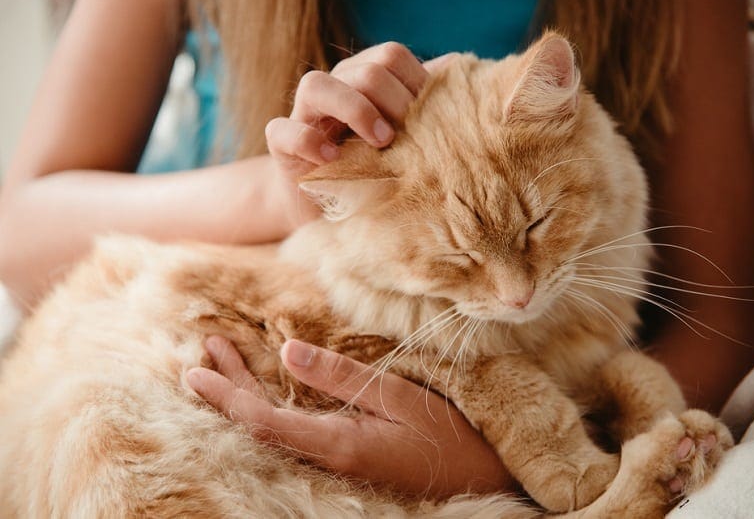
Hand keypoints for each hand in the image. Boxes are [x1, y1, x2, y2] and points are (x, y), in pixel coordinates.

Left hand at [187, 336, 515, 497]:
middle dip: (228, 391)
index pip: (265, 421)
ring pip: (276, 429)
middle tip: (200, 357)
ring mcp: (337, 462)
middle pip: (262, 426)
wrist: (481, 477)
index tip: (197, 370)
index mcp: (338, 444)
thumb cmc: (450, 435)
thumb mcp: (399, 397)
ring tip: (222, 363)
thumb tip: (287, 350)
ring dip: (246, 395)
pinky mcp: (347, 457)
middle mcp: (329, 458)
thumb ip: (342, 377)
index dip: (227, 396)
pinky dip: (270, 407)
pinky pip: (294, 432)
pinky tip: (265, 390)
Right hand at [264, 43, 453, 231]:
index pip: (390, 56)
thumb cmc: (376, 171)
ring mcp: (304, 115)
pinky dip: (309, 141)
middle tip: (406, 135)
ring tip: (380, 141)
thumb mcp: (406, 142)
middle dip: (391, 99)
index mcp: (365, 81)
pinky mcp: (282, 147)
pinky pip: (283, 130)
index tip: (430, 119)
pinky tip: (333, 159)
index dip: (414, 82)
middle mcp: (335, 89)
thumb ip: (426, 107)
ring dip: (354, 109)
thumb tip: (464, 71)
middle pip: (362, 69)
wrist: (330, 210)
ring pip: (316, 84)